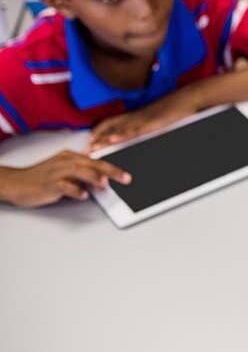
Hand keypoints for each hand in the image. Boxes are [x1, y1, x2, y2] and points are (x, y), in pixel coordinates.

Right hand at [0, 150, 130, 207]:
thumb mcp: (66, 173)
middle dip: (111, 171)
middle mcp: (66, 161)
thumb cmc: (42, 178)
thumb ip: (84, 175)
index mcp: (72, 157)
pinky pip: (63, 185)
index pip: (97, 160)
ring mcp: (56, 171)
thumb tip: (104, 180)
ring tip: (105, 183)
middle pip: (92, 164)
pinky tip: (83, 194)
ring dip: (93, 177)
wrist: (16, 183)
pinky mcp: (48, 183)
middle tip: (126, 178)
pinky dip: (74, 190)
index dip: (114, 166)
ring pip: (78, 171)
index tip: (128, 173)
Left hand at [89, 92, 198, 150]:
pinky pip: (134, 130)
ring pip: (119, 130)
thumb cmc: (177, 107)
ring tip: (93, 149)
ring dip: (104, 140)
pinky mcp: (152, 123)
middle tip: (86, 150)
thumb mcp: (159, 115)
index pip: (112, 122)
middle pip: (112, 127)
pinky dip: (122, 135)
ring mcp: (143, 119)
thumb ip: (147, 122)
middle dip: (98, 139)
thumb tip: (142, 130)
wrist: (188, 97)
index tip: (89, 139)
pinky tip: (113, 140)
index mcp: (137, 114)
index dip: (99, 130)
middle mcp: (136, 116)